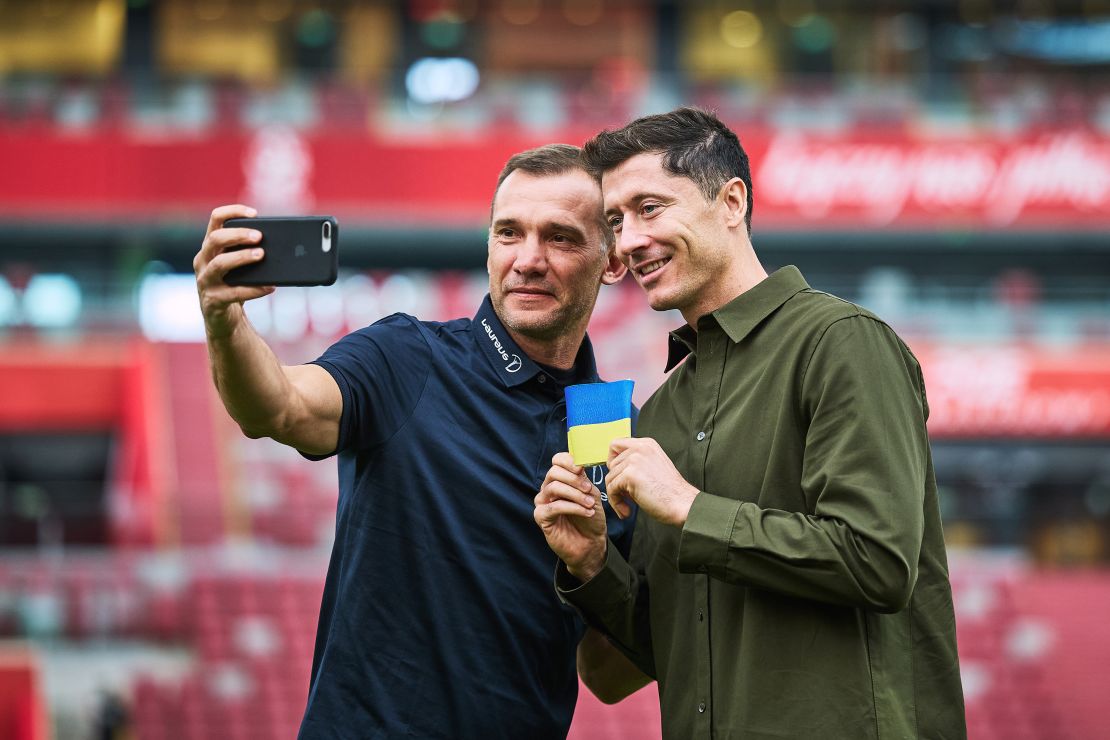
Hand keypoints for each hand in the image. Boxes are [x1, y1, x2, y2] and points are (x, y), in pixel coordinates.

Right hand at [193, 204, 272, 338]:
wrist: (224, 319)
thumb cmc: (235, 285)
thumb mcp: (240, 265)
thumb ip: (252, 251)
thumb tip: (284, 243)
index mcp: (211, 247)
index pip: (216, 219)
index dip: (233, 212)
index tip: (254, 213)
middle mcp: (203, 260)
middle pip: (215, 239)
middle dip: (238, 235)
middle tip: (260, 236)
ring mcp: (205, 281)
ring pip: (219, 264)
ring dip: (241, 257)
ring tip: (261, 255)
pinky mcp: (213, 300)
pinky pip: (233, 293)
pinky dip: (253, 290)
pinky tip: (269, 287)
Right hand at [534, 453, 607, 581]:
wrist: (591, 543)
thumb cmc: (591, 517)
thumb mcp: (591, 494)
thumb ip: (583, 479)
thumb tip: (578, 464)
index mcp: (560, 479)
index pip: (557, 461)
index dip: (568, 461)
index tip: (581, 468)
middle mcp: (548, 488)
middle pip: (553, 472)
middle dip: (573, 479)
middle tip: (589, 489)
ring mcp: (543, 502)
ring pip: (553, 488)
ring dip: (575, 495)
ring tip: (590, 504)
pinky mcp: (541, 517)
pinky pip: (553, 507)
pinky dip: (572, 508)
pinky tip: (586, 513)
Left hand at [606, 438, 698, 526]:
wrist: (683, 503)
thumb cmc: (671, 491)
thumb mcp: (653, 465)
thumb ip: (637, 462)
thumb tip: (615, 469)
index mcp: (646, 444)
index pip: (616, 445)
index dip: (613, 461)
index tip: (618, 475)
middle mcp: (640, 448)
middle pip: (612, 464)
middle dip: (616, 482)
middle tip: (627, 496)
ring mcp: (634, 460)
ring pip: (610, 478)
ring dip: (616, 496)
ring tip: (628, 506)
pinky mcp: (629, 475)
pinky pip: (611, 489)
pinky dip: (616, 503)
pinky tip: (627, 510)